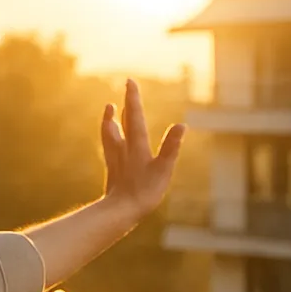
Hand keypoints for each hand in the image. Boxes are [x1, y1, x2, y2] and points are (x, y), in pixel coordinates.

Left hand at [100, 78, 183, 222]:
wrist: (120, 211)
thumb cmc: (145, 191)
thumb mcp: (164, 169)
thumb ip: (171, 147)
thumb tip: (181, 125)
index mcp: (137, 145)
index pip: (135, 116)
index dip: (133, 98)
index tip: (130, 81)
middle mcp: (123, 148)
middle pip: (123, 120)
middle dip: (126, 102)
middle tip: (127, 85)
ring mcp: (116, 158)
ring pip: (111, 132)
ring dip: (112, 117)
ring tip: (109, 108)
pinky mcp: (112, 168)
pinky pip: (109, 146)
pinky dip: (109, 135)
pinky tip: (109, 138)